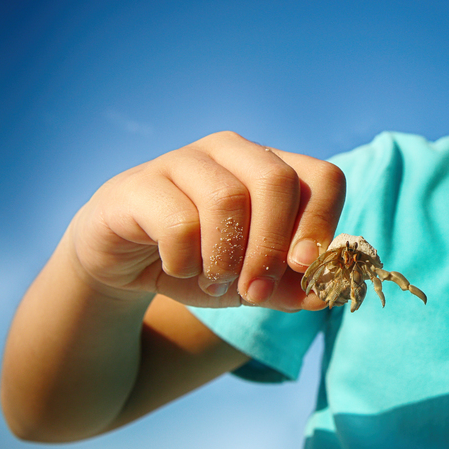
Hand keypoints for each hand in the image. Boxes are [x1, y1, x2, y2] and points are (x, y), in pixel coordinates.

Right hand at [70, 131, 344, 310]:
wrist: (124, 262)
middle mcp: (232, 152)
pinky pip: (178, 222)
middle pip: (277, 181)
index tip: (304, 266)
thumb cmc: (202, 263)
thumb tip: (324, 296)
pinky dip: (186, 261)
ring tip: (215, 282)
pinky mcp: (140, 184)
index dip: (322, 222)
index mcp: (271, 167)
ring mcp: (184, 160)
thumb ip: (291, 288)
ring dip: (226, 259)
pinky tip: (178, 268)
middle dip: (272, 247)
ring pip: (227, 199)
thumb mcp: (254, 283)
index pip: (323, 177)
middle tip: (255, 291)